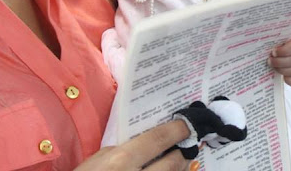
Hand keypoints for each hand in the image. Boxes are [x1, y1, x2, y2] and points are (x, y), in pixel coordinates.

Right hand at [73, 120, 191, 169]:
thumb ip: (124, 150)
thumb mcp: (99, 160)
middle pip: (173, 163)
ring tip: (183, 158)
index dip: (176, 130)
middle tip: (191, 142)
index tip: (187, 124)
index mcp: (122, 161)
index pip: (157, 140)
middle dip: (184, 151)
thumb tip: (149, 144)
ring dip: (182, 168)